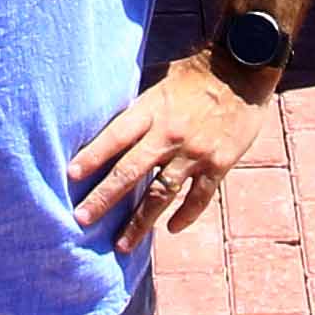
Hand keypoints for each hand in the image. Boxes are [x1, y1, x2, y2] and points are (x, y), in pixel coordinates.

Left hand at [72, 56, 274, 252]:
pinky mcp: (219, 164)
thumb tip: (108, 126)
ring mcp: (195, 152)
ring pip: (161, 194)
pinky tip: (172, 229)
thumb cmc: (196, 73)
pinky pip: (198, 197)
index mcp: (152, 110)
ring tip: (122, 245)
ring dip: (139, 223)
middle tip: (80, 220)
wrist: (245, 68)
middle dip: (103, 199)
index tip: (70, 175)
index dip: (92, 156)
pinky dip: (185, 215)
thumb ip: (138, 109)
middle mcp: (170, 134)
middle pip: (130, 171)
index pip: (115, 136)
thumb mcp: (160, 82)